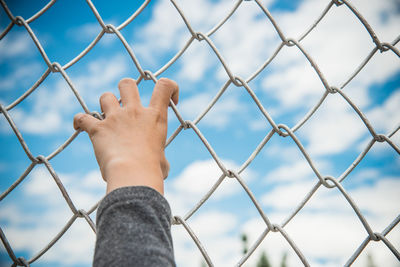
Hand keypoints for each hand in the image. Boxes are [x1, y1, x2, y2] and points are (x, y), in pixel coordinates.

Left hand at [73, 78, 178, 194]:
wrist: (133, 174)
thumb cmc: (151, 171)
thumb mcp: (163, 161)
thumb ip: (159, 156)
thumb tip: (160, 164)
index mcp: (155, 117)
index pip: (165, 86)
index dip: (169, 87)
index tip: (169, 99)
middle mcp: (135, 112)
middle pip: (127, 84)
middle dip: (126, 89)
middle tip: (127, 103)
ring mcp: (115, 118)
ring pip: (106, 96)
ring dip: (106, 104)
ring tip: (106, 117)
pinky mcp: (98, 129)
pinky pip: (83, 118)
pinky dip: (79, 121)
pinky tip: (79, 127)